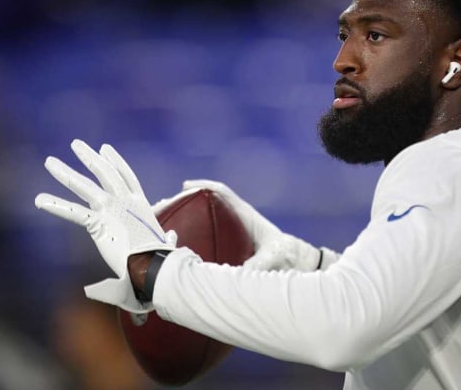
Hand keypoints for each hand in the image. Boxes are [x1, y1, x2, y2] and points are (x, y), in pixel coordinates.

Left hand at [35, 140, 176, 312]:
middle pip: (105, 172)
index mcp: (141, 204)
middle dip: (89, 157)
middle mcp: (126, 201)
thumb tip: (172, 239)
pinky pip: (73, 212)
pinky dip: (56, 206)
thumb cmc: (160, 258)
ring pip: (85, 186)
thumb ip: (166, 238)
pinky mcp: (99, 223)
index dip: (115, 161)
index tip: (104, 148)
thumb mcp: (164, 242)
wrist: (154, 265)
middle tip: (76, 144)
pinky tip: (39, 200)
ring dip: (65, 173)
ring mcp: (111, 209)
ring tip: (49, 162)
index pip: (126, 176)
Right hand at [154, 179, 320, 271]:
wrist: (297, 262)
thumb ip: (258, 264)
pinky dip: (191, 237)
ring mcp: (232, 232)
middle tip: (164, 204)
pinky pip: (206, 236)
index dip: (205, 187)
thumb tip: (239, 275)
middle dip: (185, 201)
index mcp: (246, 215)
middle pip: (208, 204)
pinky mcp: (230, 246)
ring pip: (205, 218)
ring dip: (185, 217)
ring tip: (163, 219)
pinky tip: (177, 251)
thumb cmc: (287, 255)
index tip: (187, 186)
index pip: (223, 193)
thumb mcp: (273, 258)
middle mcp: (236, 220)